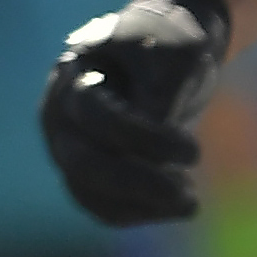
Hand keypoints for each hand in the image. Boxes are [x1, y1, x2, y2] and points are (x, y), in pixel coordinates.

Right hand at [39, 0, 230, 226]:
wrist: (165, 50)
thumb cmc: (168, 43)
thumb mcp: (174, 55)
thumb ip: (161, 95)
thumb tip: (153, 143)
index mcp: (72, 78)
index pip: (96, 118)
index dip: (145, 141)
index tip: (195, 152)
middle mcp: (61, 118)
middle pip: (83, 164)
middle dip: (137, 184)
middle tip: (190, 197)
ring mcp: (70, 150)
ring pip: (91, 195)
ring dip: (141, 205)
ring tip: (191, 201)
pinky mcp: (89, 176)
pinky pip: (105, 208)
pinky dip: (142, 213)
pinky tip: (180, 205)